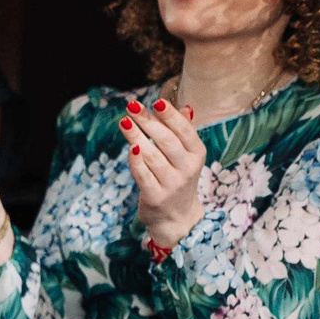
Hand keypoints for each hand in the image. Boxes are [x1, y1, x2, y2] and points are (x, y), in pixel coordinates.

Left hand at [122, 94, 204, 248]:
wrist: (176, 217)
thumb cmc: (177, 177)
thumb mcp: (186, 156)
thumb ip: (184, 132)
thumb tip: (185, 107)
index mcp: (196, 154)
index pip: (184, 131)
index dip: (170, 116)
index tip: (156, 101)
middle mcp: (187, 168)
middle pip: (166, 141)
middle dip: (148, 121)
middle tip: (131, 106)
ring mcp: (171, 184)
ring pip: (152, 156)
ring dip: (136, 137)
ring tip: (124, 122)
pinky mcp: (155, 196)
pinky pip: (143, 175)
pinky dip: (136, 161)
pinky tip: (130, 147)